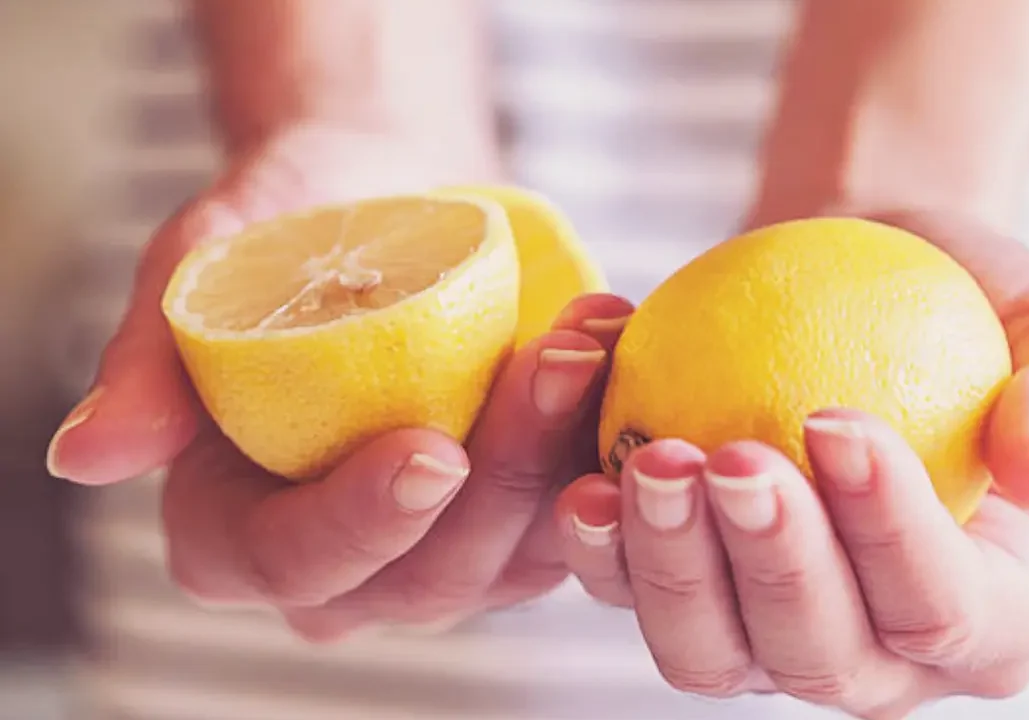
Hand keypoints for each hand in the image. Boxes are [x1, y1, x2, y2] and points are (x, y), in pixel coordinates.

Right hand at [46, 123, 633, 637]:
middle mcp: (348, 563)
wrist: (392, 202)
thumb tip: (86, 458)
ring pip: (517, 558)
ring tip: (588, 341)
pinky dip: (602, 446)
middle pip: (428, 576)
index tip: (432, 448)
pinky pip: (575, 515)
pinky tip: (613, 357)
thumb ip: (150, 361)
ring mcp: (445, 550)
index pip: (294, 561)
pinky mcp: (522, 517)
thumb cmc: (287, 228)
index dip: (361, 522)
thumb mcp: (206, 265)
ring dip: (565, 457)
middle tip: (549, 359)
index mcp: (241, 529)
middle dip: (500, 478)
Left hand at [555, 211, 1028, 717]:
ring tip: (651, 464)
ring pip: (706, 652)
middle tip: (731, 457)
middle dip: (771, 567)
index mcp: (990, 617)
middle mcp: (876, 654)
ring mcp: (766, 634)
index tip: (837, 422)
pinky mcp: (682, 588)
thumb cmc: (965, 310)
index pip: (944, 608)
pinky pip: (627, 593)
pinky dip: (599, 544)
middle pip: (816, 657)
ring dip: (668, 568)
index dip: (889, 534)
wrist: (848, 286)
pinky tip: (585, 476)